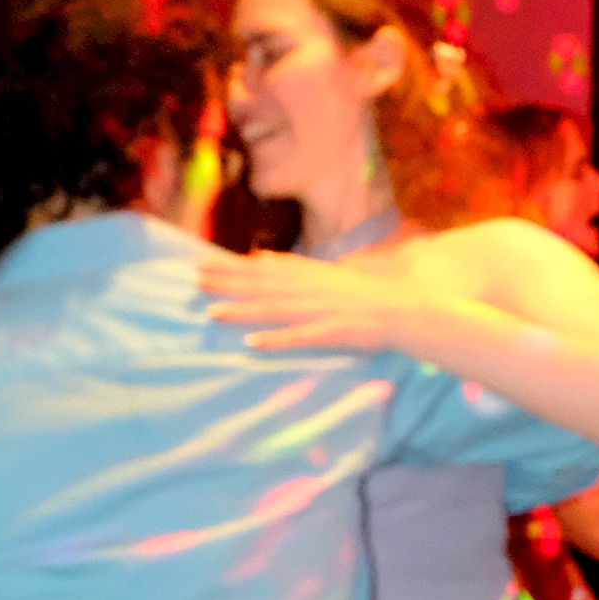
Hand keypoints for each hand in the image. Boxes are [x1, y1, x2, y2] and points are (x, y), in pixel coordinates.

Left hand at [196, 247, 397, 353]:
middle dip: (227, 284)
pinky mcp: (330, 332)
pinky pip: (298, 337)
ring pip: (274, 310)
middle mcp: (307, 289)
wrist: (403, 308)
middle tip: (195, 281)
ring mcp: (318, 311)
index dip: (230, 267)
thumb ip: (290, 266)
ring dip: (243, 310)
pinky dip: (275, 339)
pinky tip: (252, 343)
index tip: (199, 263)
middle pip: (261, 286)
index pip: (261, 269)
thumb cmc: (362, 293)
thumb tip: (258, 256)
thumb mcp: (323, 273)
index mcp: (305, 274)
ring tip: (213, 311)